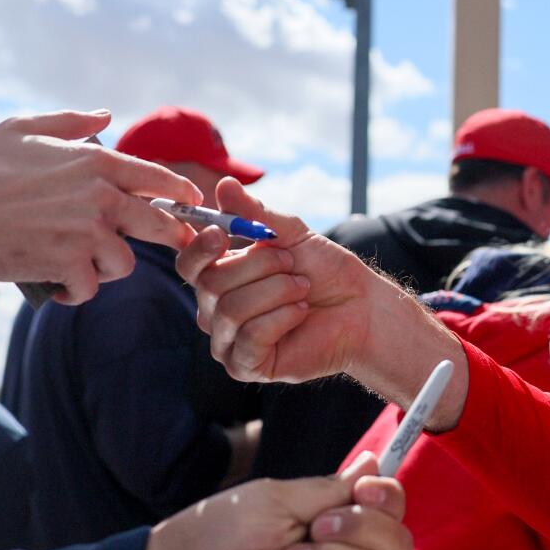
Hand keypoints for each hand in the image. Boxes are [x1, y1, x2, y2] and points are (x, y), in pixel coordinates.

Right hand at [0, 111, 203, 303]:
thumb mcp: (19, 129)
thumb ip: (69, 123)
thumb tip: (106, 115)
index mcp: (95, 160)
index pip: (159, 179)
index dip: (181, 194)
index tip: (191, 204)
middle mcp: (100, 195)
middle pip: (160, 225)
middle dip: (163, 237)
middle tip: (155, 247)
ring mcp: (88, 232)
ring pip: (124, 263)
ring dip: (103, 268)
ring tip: (73, 262)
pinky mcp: (70, 266)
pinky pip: (90, 288)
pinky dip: (73, 290)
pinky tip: (53, 282)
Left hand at [102, 461, 411, 549]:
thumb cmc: (214, 538)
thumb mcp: (275, 499)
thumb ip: (330, 488)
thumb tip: (374, 463)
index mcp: (329, 519)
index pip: (389, 509)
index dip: (389, 499)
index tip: (364, 492)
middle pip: (398, 545)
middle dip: (363, 531)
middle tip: (316, 529)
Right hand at [177, 180, 467, 418]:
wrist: (361, 307)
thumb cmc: (325, 272)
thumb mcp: (291, 234)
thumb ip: (255, 214)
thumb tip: (223, 184)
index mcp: (219, 277)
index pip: (189, 263)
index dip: (201, 247)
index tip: (222, 232)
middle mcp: (214, 311)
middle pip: (211, 283)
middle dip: (260, 267)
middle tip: (293, 266)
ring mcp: (227, 341)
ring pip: (231, 309)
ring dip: (277, 291)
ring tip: (303, 289)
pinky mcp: (245, 366)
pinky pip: (250, 336)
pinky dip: (283, 317)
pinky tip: (302, 313)